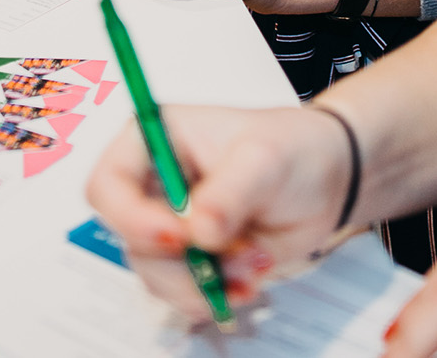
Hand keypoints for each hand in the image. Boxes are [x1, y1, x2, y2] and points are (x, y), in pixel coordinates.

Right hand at [87, 103, 353, 322]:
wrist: (328, 180)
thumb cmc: (294, 148)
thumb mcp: (264, 159)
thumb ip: (229, 192)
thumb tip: (196, 231)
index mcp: (155, 141)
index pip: (108, 185)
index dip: (130, 217)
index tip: (177, 236)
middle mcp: (155, 186)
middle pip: (132, 240)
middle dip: (181, 260)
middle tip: (229, 255)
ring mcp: (172, 227)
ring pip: (157, 275)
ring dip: (205, 280)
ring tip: (254, 260)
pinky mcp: (193, 260)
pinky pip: (184, 294)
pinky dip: (217, 295)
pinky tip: (251, 279)